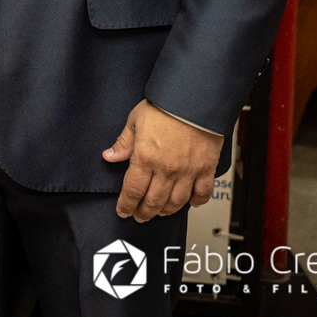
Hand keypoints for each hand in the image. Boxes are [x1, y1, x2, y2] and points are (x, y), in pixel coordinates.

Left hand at [104, 99, 221, 220]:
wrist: (193, 100)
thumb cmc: (164, 107)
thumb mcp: (135, 121)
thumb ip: (124, 143)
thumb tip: (110, 156)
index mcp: (145, 158)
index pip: (132, 190)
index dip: (126, 204)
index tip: (123, 211)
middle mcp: (166, 169)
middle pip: (153, 201)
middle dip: (143, 212)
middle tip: (139, 216)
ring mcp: (188, 171)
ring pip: (176, 202)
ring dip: (166, 210)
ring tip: (159, 213)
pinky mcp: (206, 169)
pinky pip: (202, 193)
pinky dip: (196, 202)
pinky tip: (190, 203)